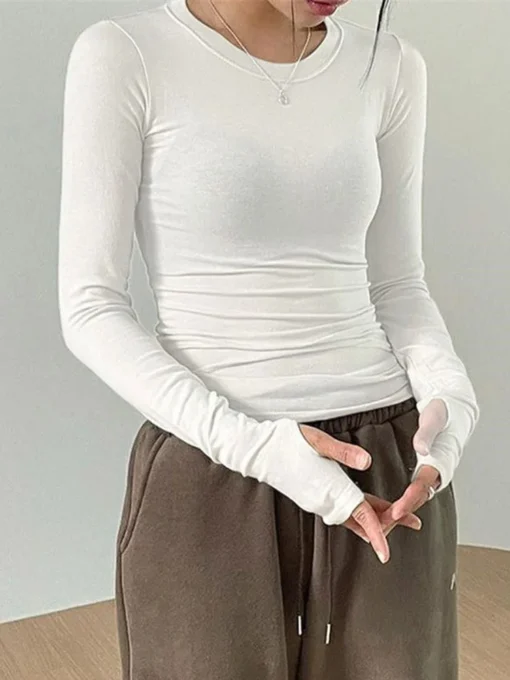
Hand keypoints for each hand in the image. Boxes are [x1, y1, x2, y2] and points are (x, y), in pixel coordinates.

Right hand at [299, 424, 422, 562]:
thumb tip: (368, 462)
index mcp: (330, 488)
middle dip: (389, 523)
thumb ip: (343, 452)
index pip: (360, 515)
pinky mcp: (312, 499)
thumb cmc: (287, 442)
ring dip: (376, 518)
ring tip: (399, 516)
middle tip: (415, 521)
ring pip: (352, 517)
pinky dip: (360, 514)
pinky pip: (341, 512)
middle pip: (362, 520)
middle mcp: (324, 501)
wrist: (259, 453)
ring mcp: (317, 502)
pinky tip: (368, 508)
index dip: (377, 533)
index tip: (386, 554)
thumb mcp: (317, 441)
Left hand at [379, 398, 446, 531]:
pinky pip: (410, 494)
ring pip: (413, 500)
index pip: (422, 486)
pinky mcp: (422, 474)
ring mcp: (429, 475)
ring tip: (377, 528)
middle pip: (416, 500)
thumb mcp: (434, 419)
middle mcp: (435, 473)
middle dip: (398, 515)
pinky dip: (398, 505)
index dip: (408, 500)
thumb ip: (426, 434)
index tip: (395, 511)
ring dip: (397, 514)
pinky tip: (382, 512)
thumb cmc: (442, 414)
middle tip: (380, 528)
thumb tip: (422, 449)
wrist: (451, 412)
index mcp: (439, 462)